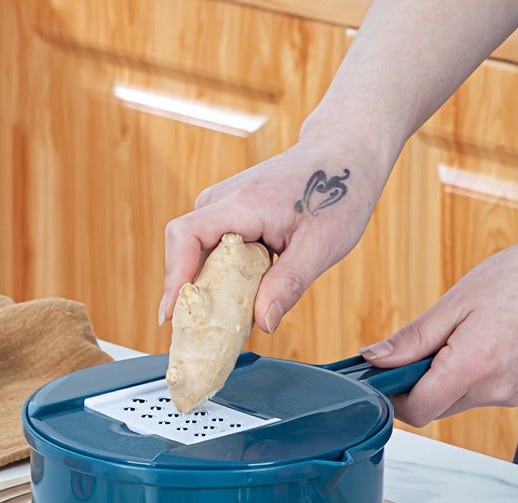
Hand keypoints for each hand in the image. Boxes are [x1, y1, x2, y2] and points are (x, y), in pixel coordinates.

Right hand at [161, 137, 386, 333]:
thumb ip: (288, 285)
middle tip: (201, 332)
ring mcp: (223, 205)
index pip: (185, 236)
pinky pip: (211, 249)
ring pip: (196, 253)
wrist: (344, 155)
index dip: (174, 277)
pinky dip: (219, 276)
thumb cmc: (336, 194)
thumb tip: (264, 324)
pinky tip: (237, 297)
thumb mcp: (320, 247)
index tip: (173, 314)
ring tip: (223, 317)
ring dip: (205, 286)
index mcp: (243, 203)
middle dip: (189, 293)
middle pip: (184, 251)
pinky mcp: (229, 213)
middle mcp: (223, 200)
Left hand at [360, 220, 517, 425]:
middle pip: (432, 407)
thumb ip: (413, 339)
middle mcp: (493, 390)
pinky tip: (474, 343)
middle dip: (413, 383)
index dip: (390, 394)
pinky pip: (475, 393)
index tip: (379, 373)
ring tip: (453, 336)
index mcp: (473, 367)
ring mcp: (509, 395)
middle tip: (416, 346)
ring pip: (452, 401)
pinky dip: (462, 376)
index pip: (415, 410)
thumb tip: (376, 360)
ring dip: (438, 379)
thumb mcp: (457, 301)